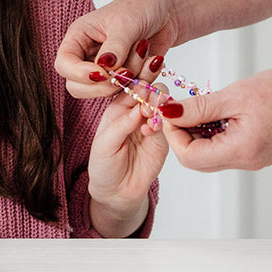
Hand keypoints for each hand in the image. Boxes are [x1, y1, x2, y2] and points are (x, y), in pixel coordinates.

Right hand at [55, 0, 177, 98]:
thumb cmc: (140, 8)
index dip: (79, 73)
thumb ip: (115, 47)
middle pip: (77, 86)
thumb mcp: (125, 23)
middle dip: (103, 84)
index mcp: (78, 38)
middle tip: (126, 72)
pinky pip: (125, 92)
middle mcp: (86, 56)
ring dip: (126, 80)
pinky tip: (152, 61)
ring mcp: (104, 70)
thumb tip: (104, 67)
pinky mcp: (122, 78)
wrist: (166, 12)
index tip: (104, 73)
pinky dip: (141, 82)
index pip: (64, 64)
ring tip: (143, 55)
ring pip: (102, 92)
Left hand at [88, 58, 168, 236]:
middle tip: (146, 100)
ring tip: (148, 115)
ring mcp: (150, 123)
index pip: (129, 86)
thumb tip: (138, 108)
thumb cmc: (104, 164)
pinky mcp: (163, 138)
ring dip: (158, 104)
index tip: (139, 84)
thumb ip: (121, 124)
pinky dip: (162, 122)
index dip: (135, 81)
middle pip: (150, 90)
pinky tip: (150, 130)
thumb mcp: (105, 143)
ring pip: (162, 103)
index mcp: (117, 106)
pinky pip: (168, 123)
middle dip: (150, 91)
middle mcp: (135, 110)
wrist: (116, 190)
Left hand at [162, 66, 271, 170]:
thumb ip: (197, 108)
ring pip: (206, 155)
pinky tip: (211, 113)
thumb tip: (167, 112)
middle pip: (195, 159)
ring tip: (196, 108)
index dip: (172, 134)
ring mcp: (250, 158)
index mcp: (241, 151)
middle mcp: (245, 161)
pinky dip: (208, 132)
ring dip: (193, 133)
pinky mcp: (252, 151)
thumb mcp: (233, 96)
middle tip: (177, 110)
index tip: (169, 112)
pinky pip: (220, 148)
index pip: (189, 156)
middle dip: (179, 134)